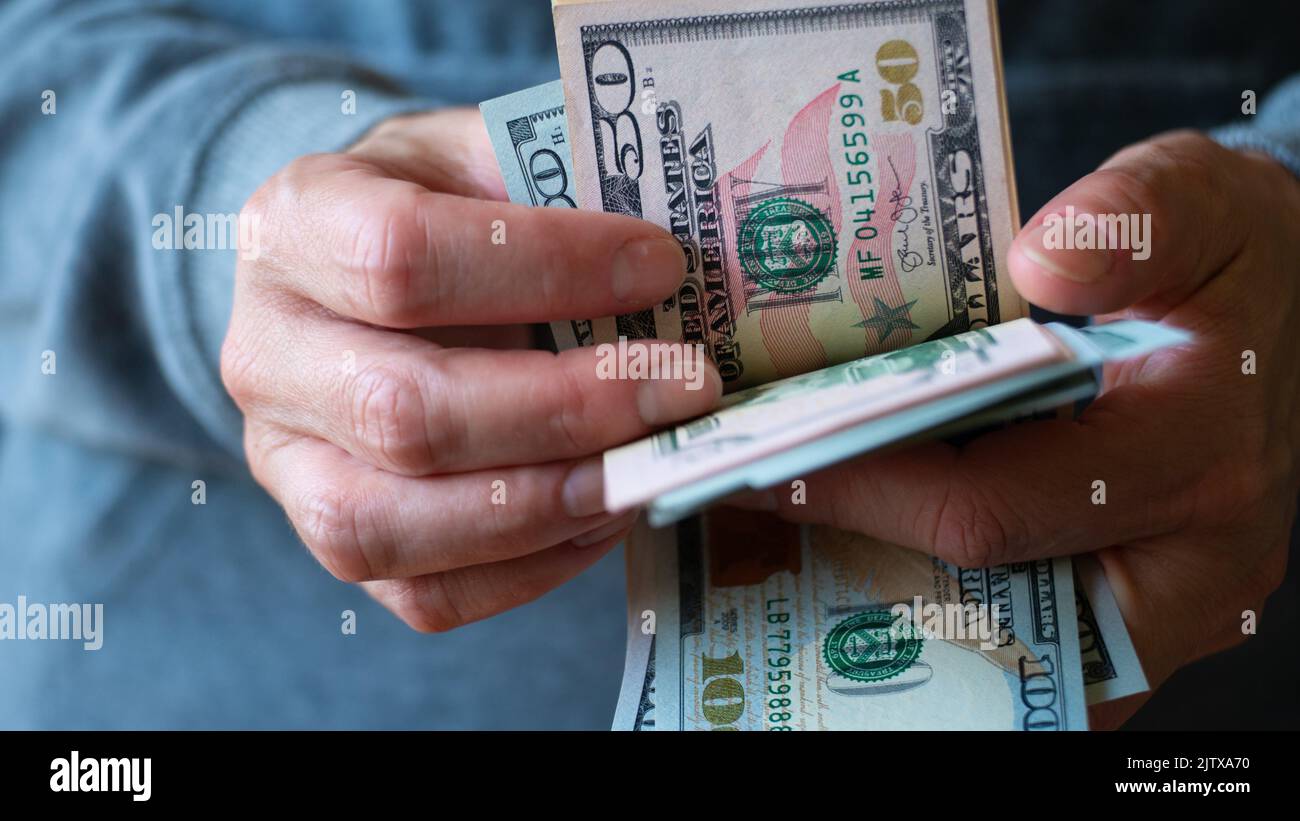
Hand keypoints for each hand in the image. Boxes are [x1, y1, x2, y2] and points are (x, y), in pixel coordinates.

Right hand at [221, 108, 719, 631]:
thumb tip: (669, 264)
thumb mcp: (482, 156)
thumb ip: (554, 185)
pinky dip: (530, 570)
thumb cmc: (441, 210)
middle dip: (567, 410)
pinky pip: (424, 592)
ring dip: (547, 505)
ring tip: (646, 466)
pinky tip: (603, 515)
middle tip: (684, 387)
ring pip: (394, 524)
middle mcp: (266, 355)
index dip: (543, 269)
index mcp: (294, 228)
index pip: (400, 258)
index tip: (657, 268)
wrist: (364, 276)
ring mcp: (285, 462)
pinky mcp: (332, 535)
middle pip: (404, 412)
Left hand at [734, 131, 1298, 725]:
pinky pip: (1025, 647)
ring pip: (998, 645)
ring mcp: (1165, 608)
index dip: (863, 489)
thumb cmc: (1231, 259)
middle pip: (978, 591)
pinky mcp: (1136, 615)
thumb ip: (1134, 219)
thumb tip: (1042, 259)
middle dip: (851, 547)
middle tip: (750, 504)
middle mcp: (1189, 566)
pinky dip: (940, 612)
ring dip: (881, 599)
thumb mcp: (1199, 203)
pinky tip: (857, 556)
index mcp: (1196, 459)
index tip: (766, 459)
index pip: (989, 509)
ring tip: (779, 541)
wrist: (1292, 314)